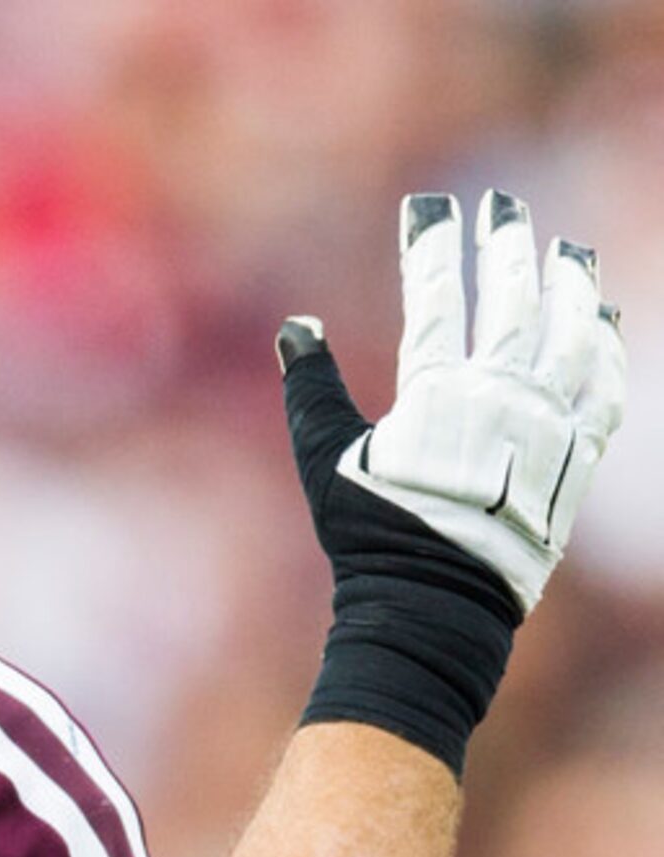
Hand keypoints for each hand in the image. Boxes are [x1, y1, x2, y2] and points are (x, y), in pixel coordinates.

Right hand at [281, 189, 624, 617]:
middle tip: (501, 208)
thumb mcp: (326, 460)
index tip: (431, 207)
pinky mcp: (576, 458)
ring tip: (567, 252)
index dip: (431, 248)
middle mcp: (502, 398)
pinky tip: (604, 322)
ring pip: (571, 335)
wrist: (436, 603)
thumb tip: (296, 328)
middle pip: (512, 302)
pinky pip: (605, 389)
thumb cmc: (373, 534)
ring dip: (569, 287)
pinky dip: (607, 349)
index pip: (435, 300)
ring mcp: (548, 425)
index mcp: (437, 394)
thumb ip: (314, 389)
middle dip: (505, 248)